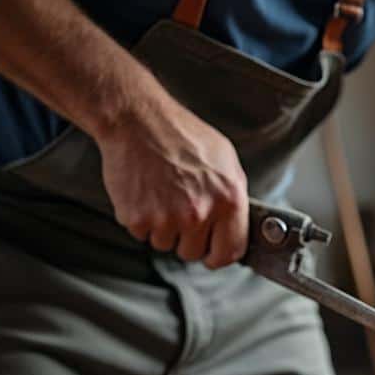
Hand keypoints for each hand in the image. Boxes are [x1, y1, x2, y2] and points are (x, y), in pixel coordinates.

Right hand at [95, 93, 247, 266]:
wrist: (138, 120)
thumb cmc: (181, 134)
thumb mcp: (225, 160)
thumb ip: (232, 197)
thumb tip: (236, 226)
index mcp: (227, 200)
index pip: (231, 251)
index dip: (220, 254)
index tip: (212, 253)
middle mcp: (199, 213)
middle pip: (193, 253)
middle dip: (187, 238)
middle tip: (179, 208)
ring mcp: (167, 219)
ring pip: (165, 245)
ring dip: (163, 228)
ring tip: (161, 195)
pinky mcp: (138, 219)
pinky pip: (142, 235)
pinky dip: (141, 220)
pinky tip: (146, 194)